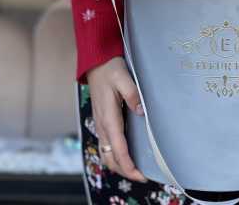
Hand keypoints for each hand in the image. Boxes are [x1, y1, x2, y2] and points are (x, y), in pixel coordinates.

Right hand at [86, 57, 146, 181]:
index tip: (141, 174)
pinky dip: (114, 155)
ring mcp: (100, 124)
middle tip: (142, 175)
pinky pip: (105, 144)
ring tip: (135, 169)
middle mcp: (103, 124)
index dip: (129, 165)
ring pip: (106, 153)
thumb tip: (141, 112)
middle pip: (110, 157)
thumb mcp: (124, 78)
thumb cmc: (110, 69)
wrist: (96, 62)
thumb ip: (133, 95)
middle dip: (124, 170)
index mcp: (109, 117)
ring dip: (118, 165)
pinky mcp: (102, 120)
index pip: (118, 149)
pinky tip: (125, 154)